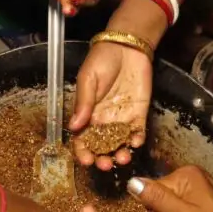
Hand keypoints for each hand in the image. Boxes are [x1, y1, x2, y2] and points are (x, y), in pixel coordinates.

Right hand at [69, 42, 151, 170]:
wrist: (127, 46)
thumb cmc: (102, 59)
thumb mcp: (88, 79)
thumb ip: (83, 103)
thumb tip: (74, 127)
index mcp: (87, 114)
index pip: (83, 139)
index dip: (83, 152)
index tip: (86, 160)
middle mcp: (103, 121)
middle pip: (101, 147)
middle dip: (103, 159)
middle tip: (106, 165)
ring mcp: (121, 119)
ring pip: (119, 144)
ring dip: (120, 154)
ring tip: (122, 158)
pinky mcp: (138, 115)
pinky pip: (137, 133)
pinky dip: (137, 141)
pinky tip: (135, 142)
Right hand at [126, 166, 212, 211]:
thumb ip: (156, 199)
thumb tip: (132, 183)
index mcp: (185, 175)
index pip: (150, 190)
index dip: (157, 211)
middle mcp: (188, 175)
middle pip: (156, 198)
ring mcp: (192, 186)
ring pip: (163, 206)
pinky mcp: (194, 196)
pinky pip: (173, 207)